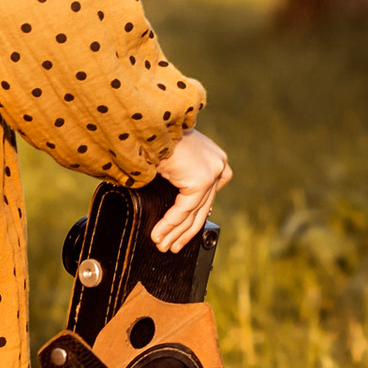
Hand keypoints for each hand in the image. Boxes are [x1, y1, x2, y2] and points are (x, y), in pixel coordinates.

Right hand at [152, 124, 230, 254]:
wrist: (150, 122)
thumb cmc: (154, 136)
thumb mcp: (171, 159)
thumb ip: (177, 180)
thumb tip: (171, 207)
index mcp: (214, 158)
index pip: (207, 195)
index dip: (194, 217)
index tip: (182, 230)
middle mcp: (218, 164)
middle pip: (201, 207)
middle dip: (183, 230)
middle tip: (170, 245)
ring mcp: (212, 172)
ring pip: (193, 212)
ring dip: (174, 232)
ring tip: (162, 245)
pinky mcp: (202, 180)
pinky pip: (183, 210)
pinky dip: (169, 224)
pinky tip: (158, 234)